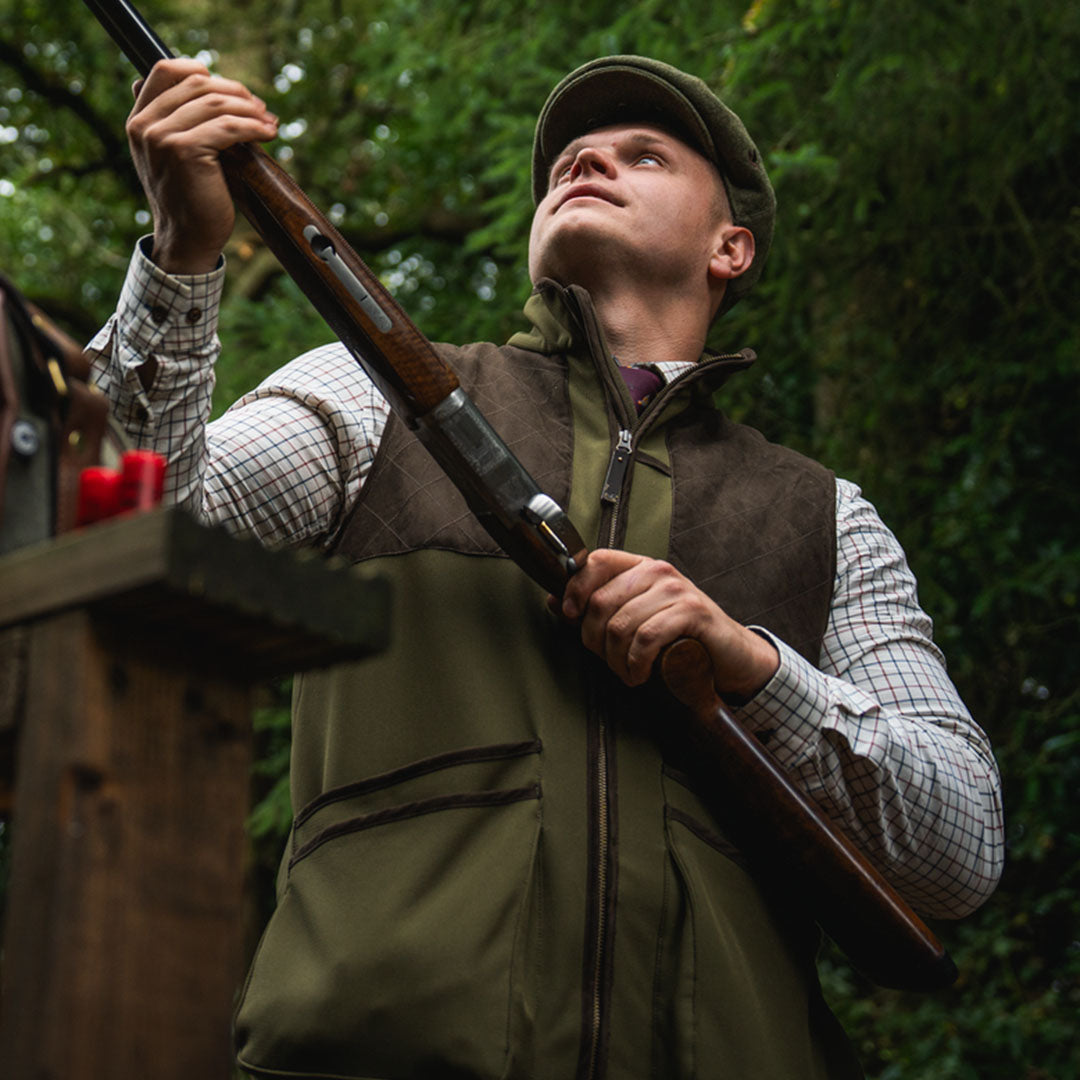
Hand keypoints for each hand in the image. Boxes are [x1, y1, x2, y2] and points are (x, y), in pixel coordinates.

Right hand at [126, 59, 278, 273]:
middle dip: (235, 92)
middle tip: (261, 109)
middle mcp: (144, 125)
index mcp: (139, 120)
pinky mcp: (185, 151)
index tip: (232, 91)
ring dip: (250, 109)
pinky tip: (269, 134)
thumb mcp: (175, 155)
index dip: (202, 71)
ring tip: (269, 122)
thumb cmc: (190, 200)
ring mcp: (161, 137)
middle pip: (196, 82)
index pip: (165, 69)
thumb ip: (179, 121)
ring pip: (215, 102)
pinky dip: (254, 127)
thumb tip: (200, 83)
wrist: (187, 239)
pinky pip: (228, 127)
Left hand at [557, 549, 778, 697]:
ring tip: (628, 673)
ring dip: (616, 660)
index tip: (568, 616)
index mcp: (640, 567)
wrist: (730, 656)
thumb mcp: (636, 619)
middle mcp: (657, 572)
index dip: (575, 589)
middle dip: (595, 641)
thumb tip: (553, 600)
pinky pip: (646, 638)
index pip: (595, 562)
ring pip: (620, 625)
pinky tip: (642, 673)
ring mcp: (676, 590)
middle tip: (609, 661)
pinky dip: (636, 664)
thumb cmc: (680, 638)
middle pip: (601, 602)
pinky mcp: (692, 612)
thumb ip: (598, 609)